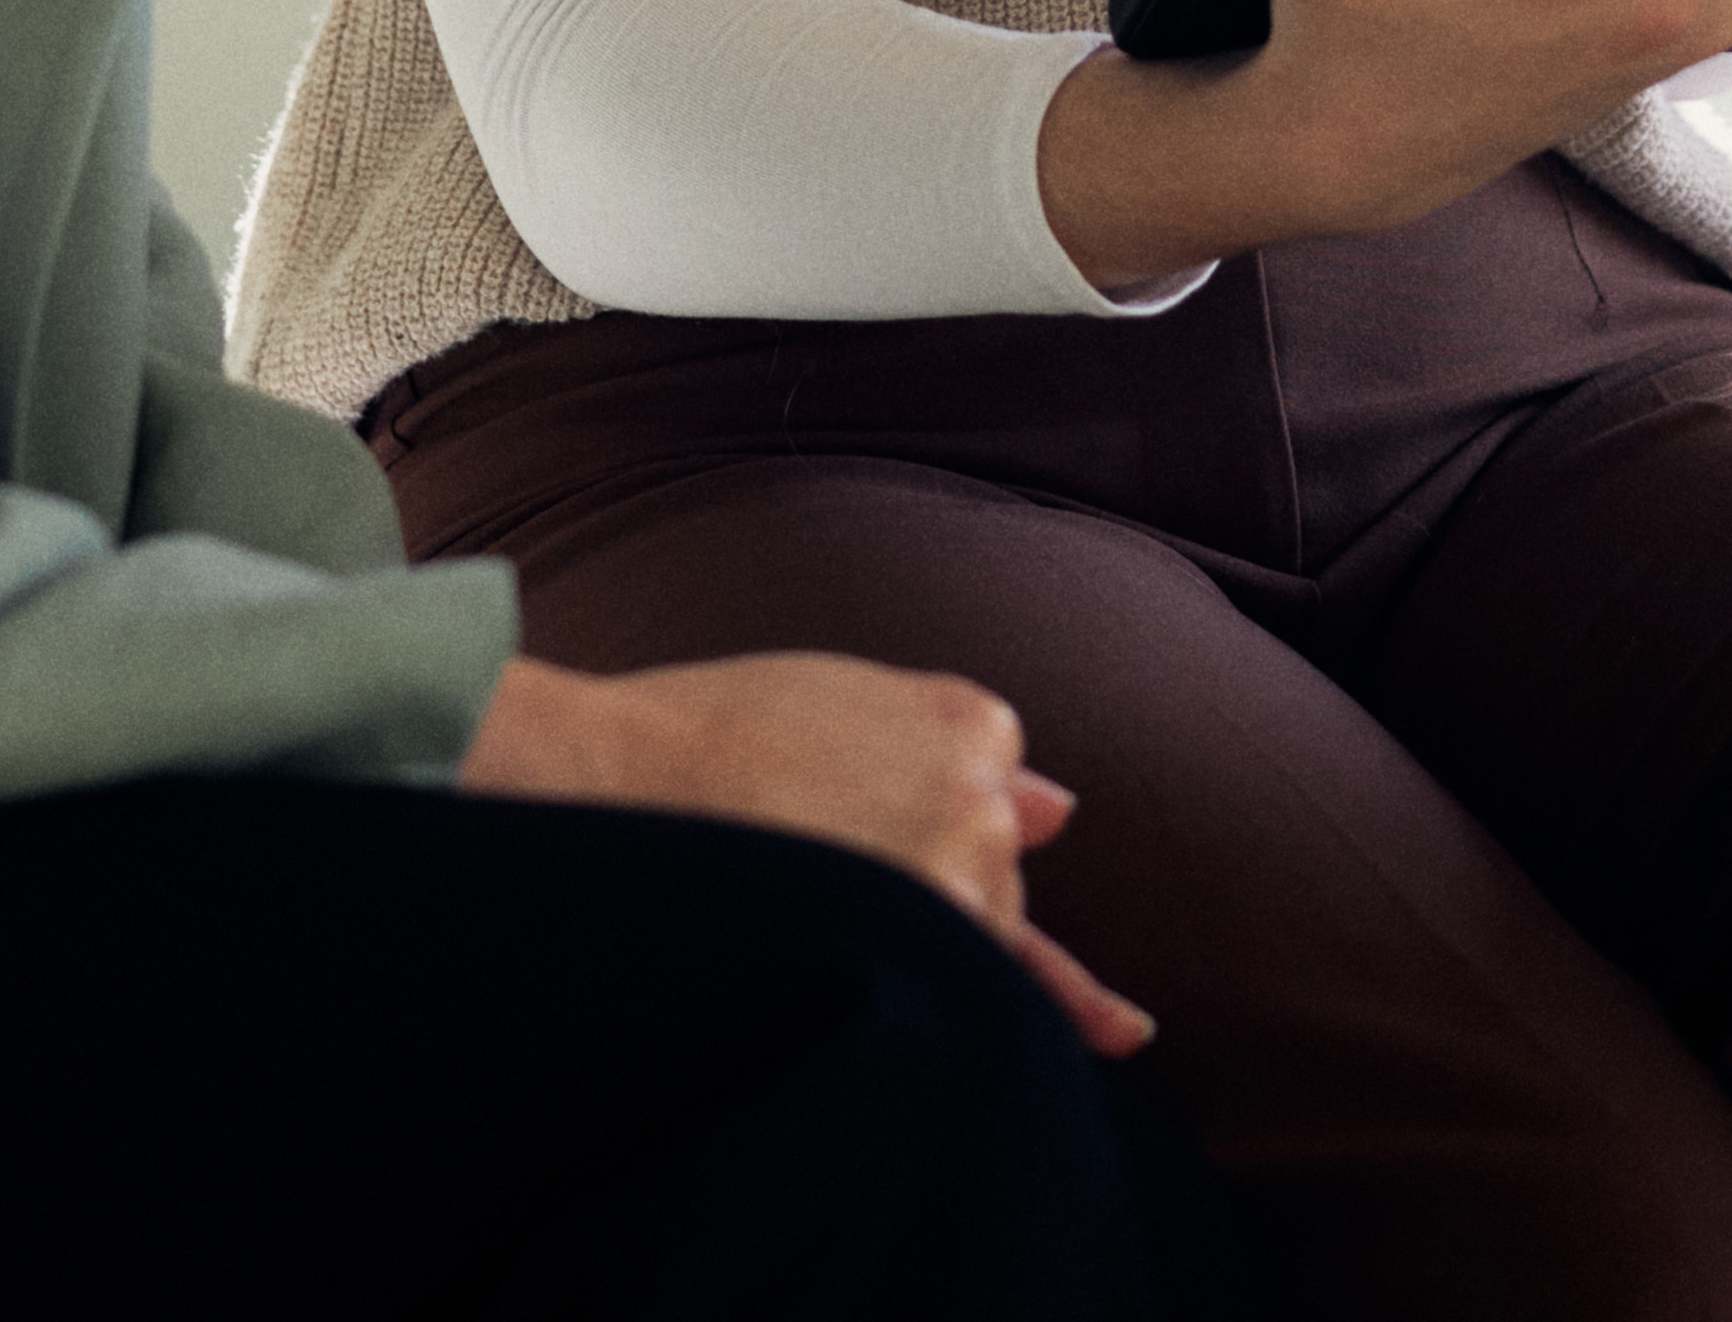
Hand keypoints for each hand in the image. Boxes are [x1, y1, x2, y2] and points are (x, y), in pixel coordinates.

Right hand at [460, 647, 1157, 1055]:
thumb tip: (1058, 811)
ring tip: (799, 896)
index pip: (985, 803)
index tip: (833, 826)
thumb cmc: (706, 733)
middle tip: (797, 860)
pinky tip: (1127, 1033)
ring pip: (977, 941)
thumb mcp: (844, 698)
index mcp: (971, 724)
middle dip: (919, 892)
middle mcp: (983, 800)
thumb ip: (952, 745)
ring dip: (921, 944)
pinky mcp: (914, 943)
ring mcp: (956, 881)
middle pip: (989, 882)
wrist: (604, 780)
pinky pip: (1005, 983)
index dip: (908, 831)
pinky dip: (1067, 1007)